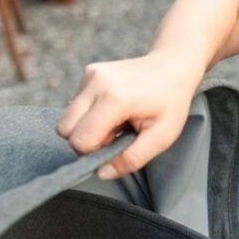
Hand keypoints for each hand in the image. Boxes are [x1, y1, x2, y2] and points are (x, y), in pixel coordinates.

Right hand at [57, 51, 202, 179]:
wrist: (172, 66)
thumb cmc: (170, 103)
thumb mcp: (161, 137)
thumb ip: (132, 159)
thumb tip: (102, 172)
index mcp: (114, 98)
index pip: (80, 140)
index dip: (95, 151)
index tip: (117, 144)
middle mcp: (96, 83)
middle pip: (65, 130)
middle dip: (87, 140)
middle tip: (115, 134)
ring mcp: (90, 75)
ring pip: (66, 118)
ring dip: (87, 127)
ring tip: (116, 121)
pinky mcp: (88, 73)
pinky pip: (74, 105)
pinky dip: (89, 114)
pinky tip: (113, 110)